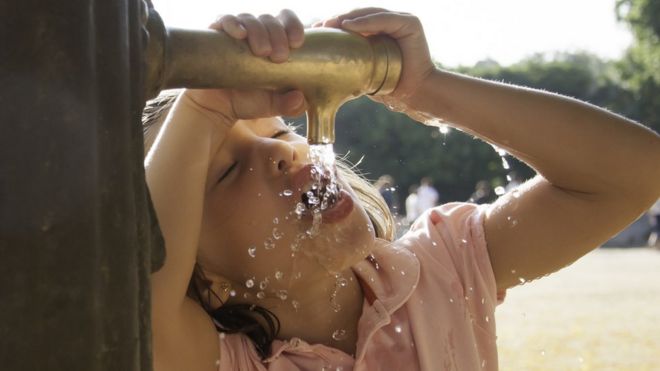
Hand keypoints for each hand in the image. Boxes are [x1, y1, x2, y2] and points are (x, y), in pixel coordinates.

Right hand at [183, 9, 306, 123]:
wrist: (216, 108)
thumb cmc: (247, 101)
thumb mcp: (272, 106)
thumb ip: (289, 105)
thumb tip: (300, 99)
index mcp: (275, 44)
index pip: (287, 22)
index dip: (294, 26)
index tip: (296, 42)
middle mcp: (257, 34)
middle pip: (270, 20)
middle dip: (278, 34)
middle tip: (279, 56)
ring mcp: (237, 34)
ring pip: (251, 19)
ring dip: (259, 31)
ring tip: (262, 52)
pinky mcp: (216, 35)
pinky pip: (225, 20)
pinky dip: (234, 24)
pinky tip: (240, 34)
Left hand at [315, 8, 434, 108]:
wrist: (412, 94)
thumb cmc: (388, 87)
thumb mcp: (362, 70)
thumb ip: (349, 61)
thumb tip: (320, 64)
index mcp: (379, 31)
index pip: (353, 23)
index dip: (334, 25)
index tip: (315, 32)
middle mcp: (390, 23)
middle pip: (359, 17)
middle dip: (337, 20)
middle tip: (319, 27)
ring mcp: (400, 20)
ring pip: (369, 15)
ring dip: (347, 18)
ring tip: (330, 25)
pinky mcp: (410, 23)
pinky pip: (383, 20)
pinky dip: (365, 22)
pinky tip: (347, 26)